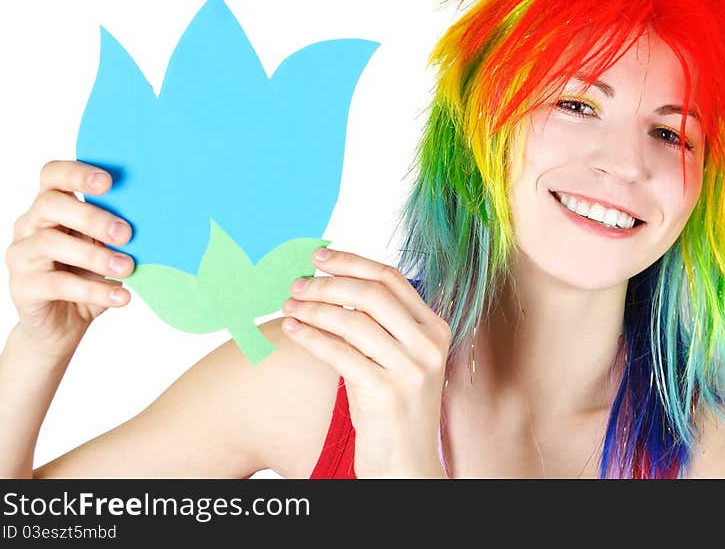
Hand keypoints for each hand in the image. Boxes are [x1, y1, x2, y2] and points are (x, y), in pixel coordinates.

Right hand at [5, 160, 134, 356]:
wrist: (63, 324)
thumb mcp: (105, 249)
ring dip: (95, 255)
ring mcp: (21, 255)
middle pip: (50, 204)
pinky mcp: (21, 287)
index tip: (108, 182)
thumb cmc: (87, 276)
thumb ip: (115, 232)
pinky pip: (56, 283)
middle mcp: (29, 225)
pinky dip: (93, 289)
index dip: (77, 173)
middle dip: (91, 216)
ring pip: (50, 242)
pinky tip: (120, 295)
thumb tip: (154, 222)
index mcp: (51, 207)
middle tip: (126, 234)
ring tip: (127, 267)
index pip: (52, 175)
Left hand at [281, 248, 450, 477]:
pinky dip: (310, 336)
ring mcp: (410, 369)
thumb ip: (381, 323)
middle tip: (297, 284)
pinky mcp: (386, 392)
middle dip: (328, 284)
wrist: (406, 466)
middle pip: (371, 294)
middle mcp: (428, 345)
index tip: (319, 257)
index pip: (392, 279)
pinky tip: (292, 329)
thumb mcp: (399, 359)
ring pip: (352, 321)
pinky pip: (339, 352)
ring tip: (289, 306)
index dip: (352, 262)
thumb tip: (336, 284)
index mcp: (435, 329)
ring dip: (314, 309)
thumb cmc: (393, 409)